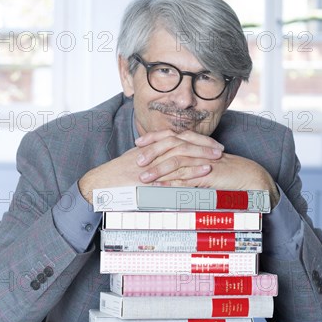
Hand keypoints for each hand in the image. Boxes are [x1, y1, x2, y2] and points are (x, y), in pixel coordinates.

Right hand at [78, 129, 223, 203]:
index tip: (210, 143)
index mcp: (151, 147)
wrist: (101, 184)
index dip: (195, 140)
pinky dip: (191, 173)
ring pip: (181, 156)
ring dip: (201, 156)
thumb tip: (164, 161)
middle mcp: (153, 152)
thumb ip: (151, 159)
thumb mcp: (135, 162)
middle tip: (219, 148)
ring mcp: (153, 164)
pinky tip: (204, 174)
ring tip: (217, 158)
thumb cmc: (116, 175)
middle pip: (182, 143)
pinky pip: (174, 174)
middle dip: (203, 145)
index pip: (178, 138)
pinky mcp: (152, 178)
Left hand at [136, 131, 278, 206]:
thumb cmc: (223, 170)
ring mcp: (201, 160)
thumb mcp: (201, 162)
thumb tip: (167, 166)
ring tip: (144, 178)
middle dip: (151, 152)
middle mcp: (197, 148)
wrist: (246, 175)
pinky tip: (160, 187)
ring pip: (175, 161)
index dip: (153, 137)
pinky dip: (172, 182)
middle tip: (137, 161)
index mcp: (194, 142)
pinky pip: (186, 177)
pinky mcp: (207, 173)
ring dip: (158, 169)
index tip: (138, 143)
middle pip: (170, 145)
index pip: (170, 135)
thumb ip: (186, 162)